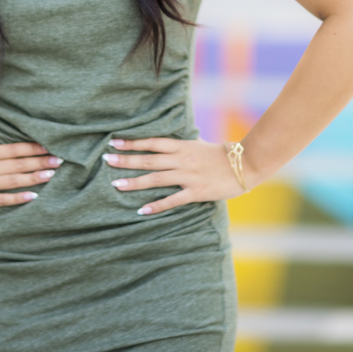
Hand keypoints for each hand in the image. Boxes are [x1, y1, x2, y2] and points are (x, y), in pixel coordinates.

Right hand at [0, 138, 61, 211]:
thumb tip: (3, 129)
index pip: (14, 149)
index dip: (33, 147)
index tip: (49, 146)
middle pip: (18, 164)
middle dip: (40, 161)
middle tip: (60, 160)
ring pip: (13, 181)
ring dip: (34, 178)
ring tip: (51, 174)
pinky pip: (2, 199)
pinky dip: (18, 198)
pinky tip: (33, 196)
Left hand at [103, 137, 243, 214]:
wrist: (246, 164)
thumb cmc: (222, 155)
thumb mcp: (199, 144)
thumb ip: (181, 146)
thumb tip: (166, 144)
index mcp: (182, 146)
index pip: (152, 142)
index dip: (132, 142)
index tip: (114, 141)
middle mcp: (182, 160)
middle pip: (149, 159)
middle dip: (126, 160)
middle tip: (106, 159)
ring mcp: (188, 176)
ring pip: (156, 179)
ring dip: (134, 182)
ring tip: (115, 184)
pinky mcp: (196, 191)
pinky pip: (172, 200)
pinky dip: (156, 205)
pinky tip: (141, 210)